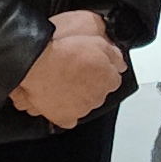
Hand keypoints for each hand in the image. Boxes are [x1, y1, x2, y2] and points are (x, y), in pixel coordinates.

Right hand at [10, 17, 124, 127]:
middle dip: (90, 85)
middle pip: (99, 93)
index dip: (102, 73)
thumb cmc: (65, 53)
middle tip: (75, 73)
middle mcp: (98, 97)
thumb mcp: (97, 43)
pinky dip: (64, 112)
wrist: (39, 64)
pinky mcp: (65, 117)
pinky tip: (58, 100)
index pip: (113, 80)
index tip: (93, 68)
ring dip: (78, 97)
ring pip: (84, 105)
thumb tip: (121, 64)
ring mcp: (82, 109)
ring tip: (64, 84)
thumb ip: (114, 55)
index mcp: (108, 80)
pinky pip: (68, 118)